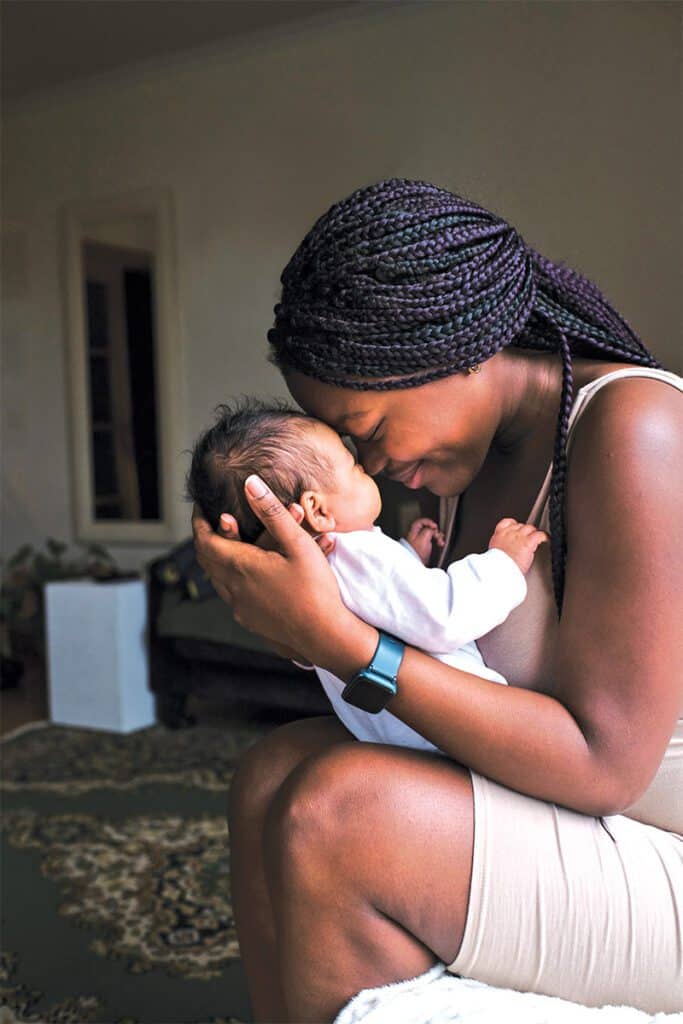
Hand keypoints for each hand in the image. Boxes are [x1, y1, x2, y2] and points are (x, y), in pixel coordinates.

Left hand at [192, 477, 352, 666]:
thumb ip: (272, 512)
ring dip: (217, 557)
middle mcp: (233, 588)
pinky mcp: (249, 620)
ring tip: (227, 541)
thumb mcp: (297, 543)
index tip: (201, 507)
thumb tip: (250, 484)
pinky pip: (229, 593)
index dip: (199, 521)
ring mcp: (239, 607)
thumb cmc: (316, 589)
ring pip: (216, 577)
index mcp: (240, 567)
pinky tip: (246, 572)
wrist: (324, 636)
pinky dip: (229, 575)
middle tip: (211, 520)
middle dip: (206, 536)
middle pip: (206, 558)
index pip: (205, 540)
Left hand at [404, 518, 445, 564]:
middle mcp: (417, 535)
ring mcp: (421, 541)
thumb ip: (429, 530)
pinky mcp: (425, 547)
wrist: (416, 563)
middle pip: (428, 528)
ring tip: (441, 542)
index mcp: (414, 531)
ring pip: (432, 534)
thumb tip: (432, 530)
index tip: (434, 526)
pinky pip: (433, 540)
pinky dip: (437, 541)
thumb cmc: (417, 552)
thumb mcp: (423, 537)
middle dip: (435, 532)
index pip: (421, 521)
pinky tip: (440, 544)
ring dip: (438, 537)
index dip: (429, 522)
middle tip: (438, 536)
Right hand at [488, 518, 547, 574]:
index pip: (506, 522)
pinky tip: (546, 539)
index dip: (514, 524)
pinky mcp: (528, 542)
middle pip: (520, 525)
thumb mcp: (496, 554)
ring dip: (534, 532)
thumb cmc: (498, 566)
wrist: (501, 570)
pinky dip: (544, 536)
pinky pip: (539, 535)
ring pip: (530, 528)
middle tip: (529, 537)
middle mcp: (509, 533)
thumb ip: (502, 548)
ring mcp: (519, 536)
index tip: (517, 528)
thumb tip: (508, 551)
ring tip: (538, 537)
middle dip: (525, 530)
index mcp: (499, 536)